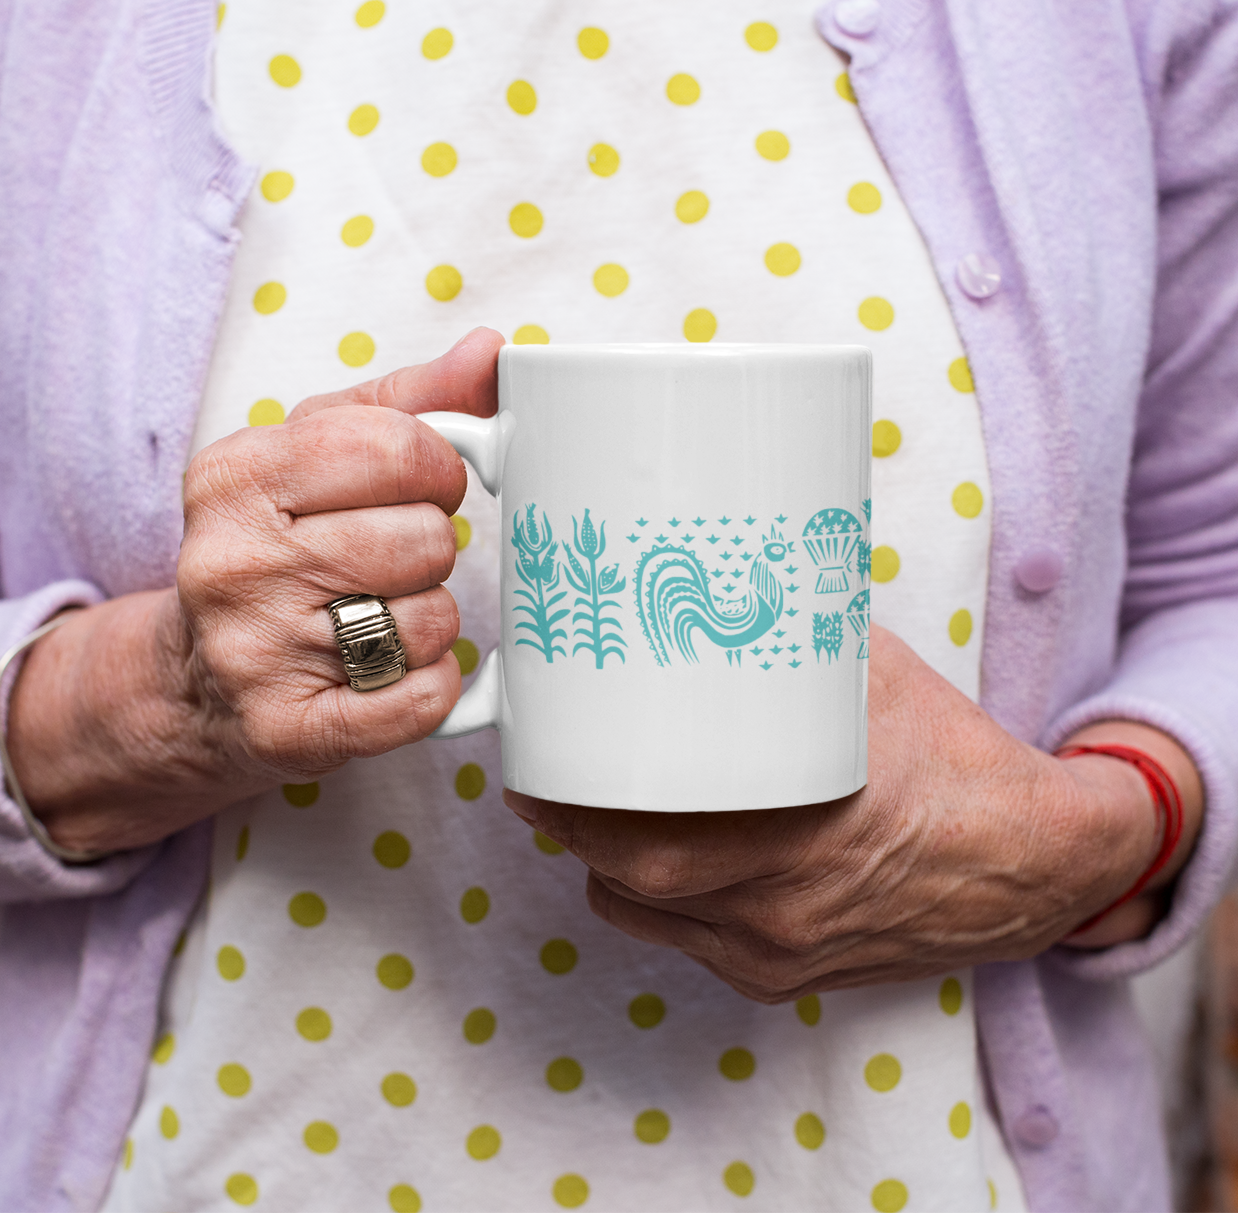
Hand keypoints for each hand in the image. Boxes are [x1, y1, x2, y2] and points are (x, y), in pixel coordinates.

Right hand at [8, 328, 503, 851]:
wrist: (197, 680)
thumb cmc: (278, 547)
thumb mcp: (318, 452)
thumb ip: (411, 399)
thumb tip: (493, 352)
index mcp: (238, 475)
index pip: (399, 447)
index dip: (437, 470)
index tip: (421, 489)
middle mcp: (233, 562)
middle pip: (427, 538)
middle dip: (431, 550)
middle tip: (389, 565)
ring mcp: (253, 653)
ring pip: (432, 619)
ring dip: (429, 621)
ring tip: (377, 618)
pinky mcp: (288, 730)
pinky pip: (424, 699)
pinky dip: (433, 687)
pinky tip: (395, 674)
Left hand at [503, 624, 1201, 1000]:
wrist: (1036, 860)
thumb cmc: (955, 759)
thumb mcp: (875, 676)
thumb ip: (797, 645)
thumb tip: (731, 587)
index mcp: (799, 833)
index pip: (643, 845)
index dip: (570, 813)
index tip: (531, 775)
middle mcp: (781, 910)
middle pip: (631, 883)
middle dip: (573, 832)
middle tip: (547, 785)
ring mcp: (782, 954)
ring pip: (651, 919)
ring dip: (612, 869)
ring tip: (600, 817)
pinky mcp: (789, 981)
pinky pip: (692, 948)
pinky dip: (660, 907)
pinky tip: (666, 866)